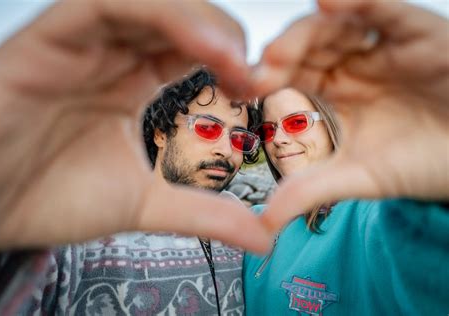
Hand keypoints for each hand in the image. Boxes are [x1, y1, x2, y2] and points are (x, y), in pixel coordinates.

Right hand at [0, 0, 270, 256]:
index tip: (262, 90)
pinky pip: (104, 4)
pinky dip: (156, 13)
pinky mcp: (51, 36)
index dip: (236, 62)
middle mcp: (114, 54)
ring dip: (200, 22)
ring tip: (233, 60)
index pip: (197, 50)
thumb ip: (204, 214)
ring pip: (150, 2)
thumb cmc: (52, 195)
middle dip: (226, 38)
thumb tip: (262, 236)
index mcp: (136, 82)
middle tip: (254, 75)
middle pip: (183, 17)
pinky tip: (192, 42)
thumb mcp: (145, 205)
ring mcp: (84, 41)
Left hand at [250, 0, 448, 230]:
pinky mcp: (417, 31)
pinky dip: (358, 1)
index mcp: (333, 91)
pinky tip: (329, 1)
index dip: (269, 76)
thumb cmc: (421, 164)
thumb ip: (309, 191)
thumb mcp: (358, 177)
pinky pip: (384, 10)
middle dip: (284, 52)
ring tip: (283, 48)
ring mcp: (381, 45)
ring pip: (337, 23)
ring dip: (308, 31)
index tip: (248, 86)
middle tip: (265, 66)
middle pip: (307, 44)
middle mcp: (351, 63)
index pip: (291, 73)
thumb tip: (261, 225)